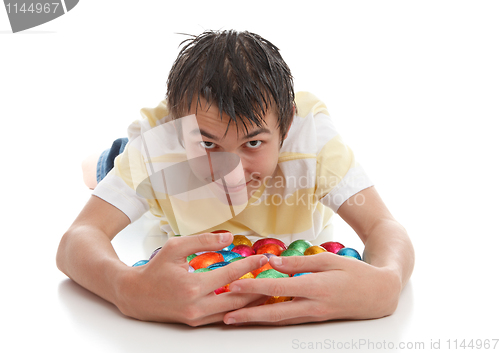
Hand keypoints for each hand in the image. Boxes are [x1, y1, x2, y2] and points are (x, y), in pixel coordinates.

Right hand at [114, 232, 268, 325]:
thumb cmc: (155, 269)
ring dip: (252, 301)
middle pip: (237, 298)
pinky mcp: (196, 323)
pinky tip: (249, 300)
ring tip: (268, 289)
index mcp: (192, 286)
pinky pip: (223, 316)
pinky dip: (238, 308)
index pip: (230, 275)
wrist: (136, 295)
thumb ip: (203, 241)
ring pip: (233, 311)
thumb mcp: (176, 247)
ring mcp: (197, 318)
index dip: (249, 265)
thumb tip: (229, 237)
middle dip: (258, 286)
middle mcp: (196, 306)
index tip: (264, 258)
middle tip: (273, 275)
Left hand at [223, 252, 401, 325]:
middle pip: (274, 313)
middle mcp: (313, 306)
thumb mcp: (328, 260)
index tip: (233, 285)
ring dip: (256, 320)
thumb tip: (272, 262)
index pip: (277, 287)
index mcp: (315, 287)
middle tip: (225, 316)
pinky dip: (272, 318)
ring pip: (280, 320)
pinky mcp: (316, 319)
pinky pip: (290, 319)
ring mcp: (315, 315)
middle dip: (248, 315)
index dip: (253, 287)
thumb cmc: (356, 272)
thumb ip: (299, 263)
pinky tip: (259, 316)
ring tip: (235, 318)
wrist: (380, 294)